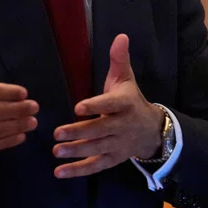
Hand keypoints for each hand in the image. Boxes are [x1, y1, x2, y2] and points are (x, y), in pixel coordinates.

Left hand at [52, 34, 163, 178]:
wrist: (152, 130)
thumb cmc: (131, 100)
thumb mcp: (126, 78)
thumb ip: (119, 59)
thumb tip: (120, 35)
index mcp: (125, 103)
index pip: (110, 104)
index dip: (96, 106)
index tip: (79, 107)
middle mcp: (122, 125)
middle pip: (100, 130)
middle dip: (79, 132)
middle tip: (57, 133)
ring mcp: (118, 144)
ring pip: (97, 149)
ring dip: (76, 152)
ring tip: (55, 151)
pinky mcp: (113, 158)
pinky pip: (96, 166)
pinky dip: (78, 171)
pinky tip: (60, 172)